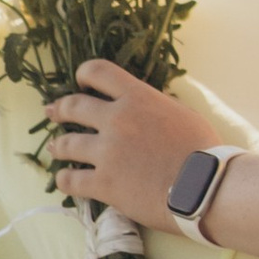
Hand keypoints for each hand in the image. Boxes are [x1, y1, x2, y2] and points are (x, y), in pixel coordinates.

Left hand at [44, 62, 205, 234]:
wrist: (206, 187)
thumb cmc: (204, 151)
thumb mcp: (181, 114)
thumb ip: (156, 108)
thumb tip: (147, 108)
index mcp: (137, 97)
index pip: (98, 71)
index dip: (84, 75)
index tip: (80, 83)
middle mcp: (116, 119)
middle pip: (73, 106)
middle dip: (60, 109)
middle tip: (52, 113)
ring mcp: (107, 152)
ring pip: (66, 144)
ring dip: (58, 146)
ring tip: (55, 148)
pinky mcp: (104, 184)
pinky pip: (72, 180)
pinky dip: (65, 180)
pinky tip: (65, 180)